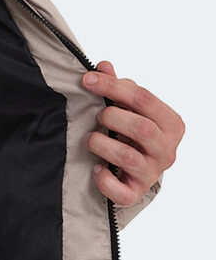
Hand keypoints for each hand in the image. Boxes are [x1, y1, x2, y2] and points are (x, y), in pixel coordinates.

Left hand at [82, 60, 183, 207]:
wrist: (137, 173)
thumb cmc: (133, 134)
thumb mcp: (130, 109)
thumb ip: (117, 87)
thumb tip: (103, 66)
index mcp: (171, 124)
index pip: (143, 98)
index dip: (112, 86)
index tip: (87, 80)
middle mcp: (167, 150)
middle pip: (141, 128)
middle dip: (112, 117)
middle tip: (98, 116)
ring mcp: (152, 173)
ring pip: (127, 156)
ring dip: (101, 143)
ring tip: (92, 139)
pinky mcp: (135, 193)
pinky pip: (119, 190)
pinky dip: (103, 178)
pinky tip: (96, 168)